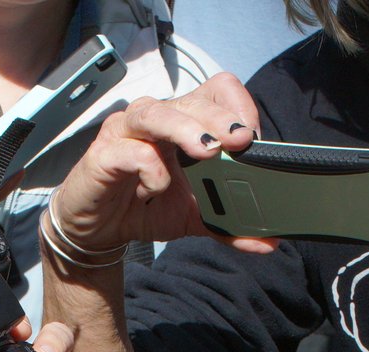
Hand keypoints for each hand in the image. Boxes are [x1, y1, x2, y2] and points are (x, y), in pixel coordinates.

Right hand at [47, 74, 275, 255]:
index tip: (251, 138)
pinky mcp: (103, 154)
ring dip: (186, 129)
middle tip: (240, 140)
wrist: (98, 230)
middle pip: (192, 101)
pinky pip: (131, 152)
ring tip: (208, 150)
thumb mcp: (196, 218)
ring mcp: (127, 131)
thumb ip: (230, 225)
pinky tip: (157, 188)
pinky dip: (150, 170)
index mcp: (184, 123)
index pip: (216, 91)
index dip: (237, 107)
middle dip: (220, 119)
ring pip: (157, 113)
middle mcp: (156, 118)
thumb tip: (270, 242)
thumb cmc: (145, 207)